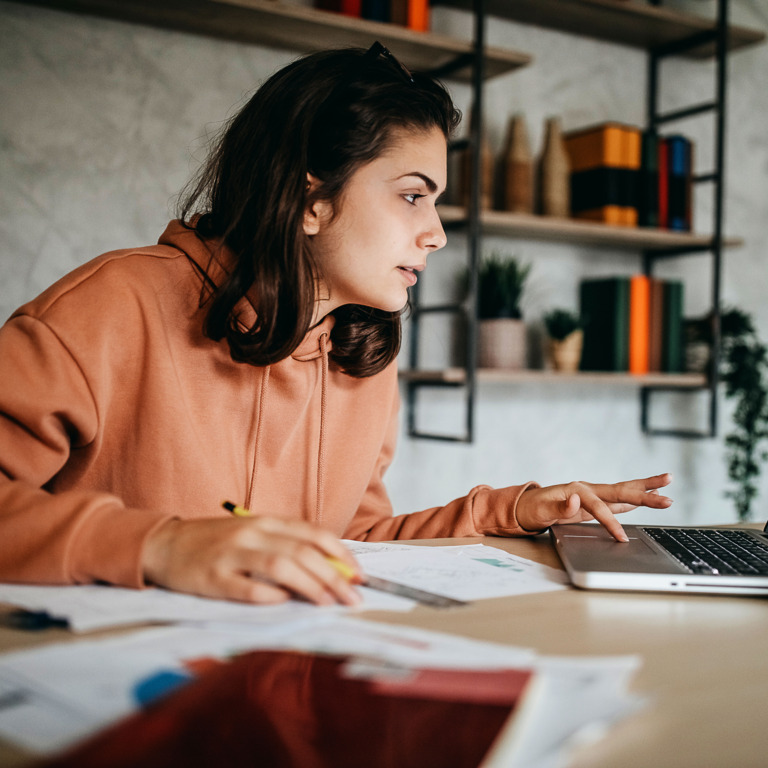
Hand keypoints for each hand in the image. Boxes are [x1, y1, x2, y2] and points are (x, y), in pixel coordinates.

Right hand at [142, 515, 361, 605]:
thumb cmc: (215, 542)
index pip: (313, 533)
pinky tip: (285, 603)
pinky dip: (269, 595)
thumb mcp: (253, 534)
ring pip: (280, 566)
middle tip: (353, 598)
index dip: (341, 554)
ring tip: (329, 603)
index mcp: (266, 522)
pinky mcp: (211, 578)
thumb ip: (285, 546)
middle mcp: (252, 533)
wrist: (165, 544)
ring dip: (310, 585)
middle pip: (302, 551)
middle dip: (334, 576)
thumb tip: (328, 568)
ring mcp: (231, 554)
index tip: (359, 575)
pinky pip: (245, 587)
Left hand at [515, 472, 672, 541]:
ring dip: (645, 488)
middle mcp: (588, 489)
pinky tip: (649, 494)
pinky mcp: (595, 502)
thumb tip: (574, 500)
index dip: (610, 524)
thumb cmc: (532, 509)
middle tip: (667, 497)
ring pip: (623, 491)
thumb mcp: (541, 511)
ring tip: (667, 482)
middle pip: (620, 491)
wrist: (526, 506)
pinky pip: (619, 500)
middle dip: (644, 494)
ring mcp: (593, 494)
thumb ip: (558, 507)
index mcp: (577, 490)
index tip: (621, 539)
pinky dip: (635, 498)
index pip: (600, 508)